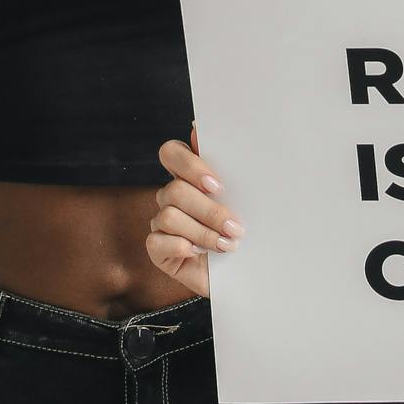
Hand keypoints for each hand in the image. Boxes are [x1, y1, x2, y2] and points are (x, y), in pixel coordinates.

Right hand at [146, 136, 244, 298]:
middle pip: (175, 190)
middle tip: (235, 226)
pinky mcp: (158, 249)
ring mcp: (162, 223)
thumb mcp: (244, 201)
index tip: (218, 185)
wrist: (247, 274)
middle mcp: (172, 196)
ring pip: (169, 216)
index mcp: (190, 177)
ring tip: (228, 245)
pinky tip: (200, 253)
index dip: (190, 165)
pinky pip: (157, 242)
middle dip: (209, 211)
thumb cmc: (244, 232)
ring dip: (203, 233)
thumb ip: (229, 168)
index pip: (172, 153)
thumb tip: (201, 129)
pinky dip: (182, 247)